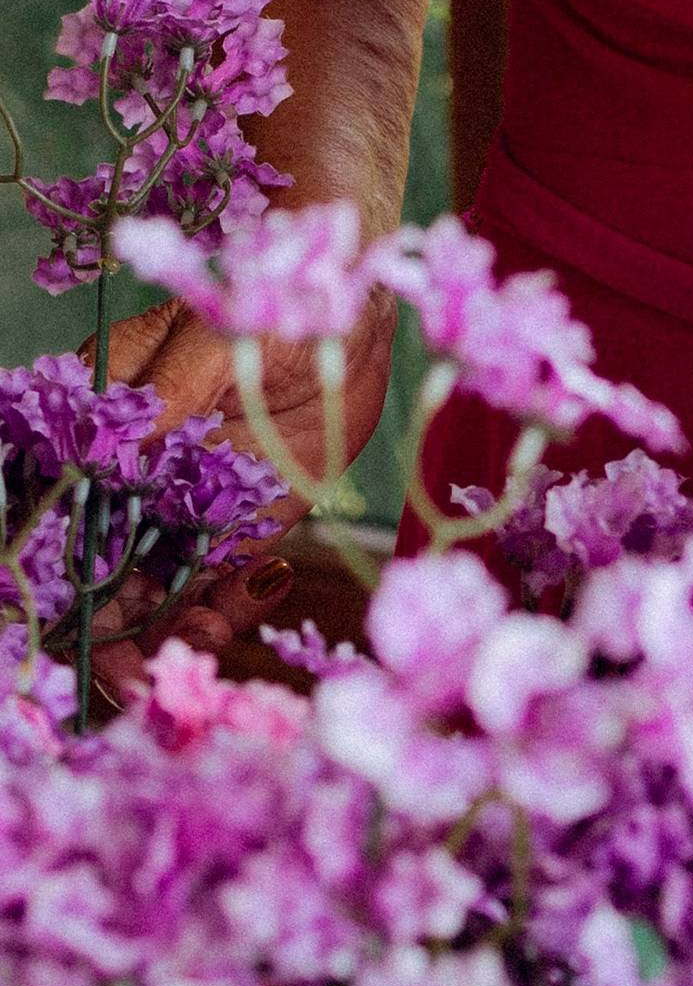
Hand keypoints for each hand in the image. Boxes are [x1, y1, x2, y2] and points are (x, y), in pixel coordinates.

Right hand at [78, 291, 395, 703]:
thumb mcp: (208, 339)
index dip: (54, 577)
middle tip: (140, 680)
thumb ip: (161, 398)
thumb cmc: (265, 304)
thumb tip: (106, 457)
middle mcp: (129, 480)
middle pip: (95, 575)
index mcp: (97, 427)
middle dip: (110, 635)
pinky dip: (226, 607)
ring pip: (152, 593)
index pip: (54, 514)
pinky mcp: (237, 527)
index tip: (77, 624)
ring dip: (168, 632)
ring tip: (203, 643)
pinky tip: (247, 602)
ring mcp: (180, 509)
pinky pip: (218, 585)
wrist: (346, 314)